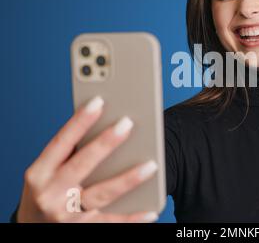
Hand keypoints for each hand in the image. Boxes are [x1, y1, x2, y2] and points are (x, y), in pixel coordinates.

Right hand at [17, 96, 158, 222]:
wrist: (34, 232)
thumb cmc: (46, 193)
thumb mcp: (46, 173)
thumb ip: (68, 154)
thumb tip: (103, 125)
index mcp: (39, 173)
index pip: (61, 142)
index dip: (79, 121)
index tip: (98, 101)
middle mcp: (49, 194)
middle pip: (82, 164)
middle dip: (105, 143)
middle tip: (127, 123)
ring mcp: (66, 215)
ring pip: (102, 194)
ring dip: (128, 179)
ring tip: (152, 165)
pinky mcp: (81, 231)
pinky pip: (112, 223)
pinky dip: (133, 219)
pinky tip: (151, 210)